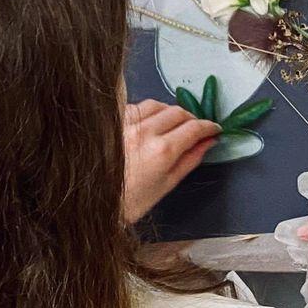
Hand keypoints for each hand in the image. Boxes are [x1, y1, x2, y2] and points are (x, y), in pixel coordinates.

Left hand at [122, 100, 219, 223]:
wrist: (94, 202)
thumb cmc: (132, 201)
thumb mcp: (168, 184)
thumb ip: (190, 159)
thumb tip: (208, 142)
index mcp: (162, 151)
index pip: (194, 128)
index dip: (209, 126)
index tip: (214, 129)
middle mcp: (145, 132)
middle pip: (178, 112)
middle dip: (192, 119)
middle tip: (195, 129)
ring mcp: (126, 125)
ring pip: (157, 105)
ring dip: (170, 112)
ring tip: (172, 125)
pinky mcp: (113, 123)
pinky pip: (136, 107)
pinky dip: (148, 112)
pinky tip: (149, 124)